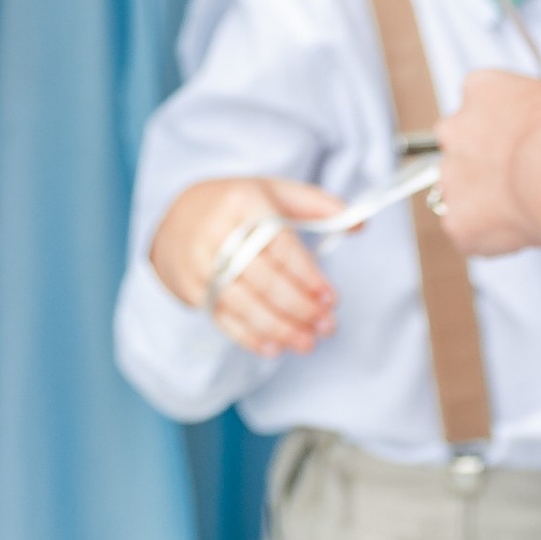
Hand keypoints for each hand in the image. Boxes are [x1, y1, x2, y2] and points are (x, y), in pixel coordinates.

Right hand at [149, 175, 345, 358]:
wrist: (178, 215)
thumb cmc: (239, 206)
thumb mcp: (274, 191)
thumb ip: (317, 206)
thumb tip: (362, 224)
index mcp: (244, 201)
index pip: (280, 244)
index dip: (308, 275)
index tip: (332, 299)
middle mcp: (218, 231)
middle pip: (263, 278)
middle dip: (299, 307)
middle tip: (327, 327)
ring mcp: (200, 262)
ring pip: (244, 303)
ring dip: (280, 328)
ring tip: (308, 343)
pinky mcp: (191, 287)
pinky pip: (223, 319)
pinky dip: (250, 337)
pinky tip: (275, 347)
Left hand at [433, 71, 540, 257]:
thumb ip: (537, 111)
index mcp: (480, 89)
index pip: (478, 102)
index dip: (501, 125)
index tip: (518, 141)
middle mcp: (455, 129)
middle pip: (459, 144)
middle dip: (482, 160)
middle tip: (516, 177)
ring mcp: (451, 176)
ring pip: (460, 190)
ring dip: (483, 199)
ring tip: (522, 208)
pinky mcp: (456, 219)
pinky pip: (468, 230)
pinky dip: (489, 236)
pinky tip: (519, 231)